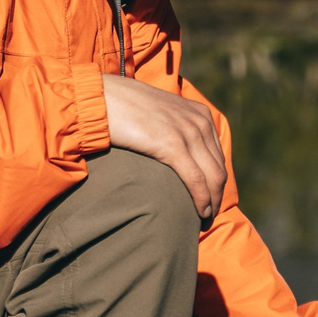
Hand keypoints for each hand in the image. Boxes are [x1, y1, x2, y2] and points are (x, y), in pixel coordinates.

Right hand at [101, 73, 225, 220]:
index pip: (217, 155)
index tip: (210, 199)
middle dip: (217, 195)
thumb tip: (175, 151)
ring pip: (212, 176)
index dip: (216, 181)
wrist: (99, 98)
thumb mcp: (160, 114)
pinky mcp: (172, 145)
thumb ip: (173, 128)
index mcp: (199, 113)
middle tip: (209, 216)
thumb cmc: (123, 108)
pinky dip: (201, 199)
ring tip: (204, 219)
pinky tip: (200, 213)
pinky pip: (196, 180)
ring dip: (212, 202)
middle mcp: (199, 121)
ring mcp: (187, 132)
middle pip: (218, 168)